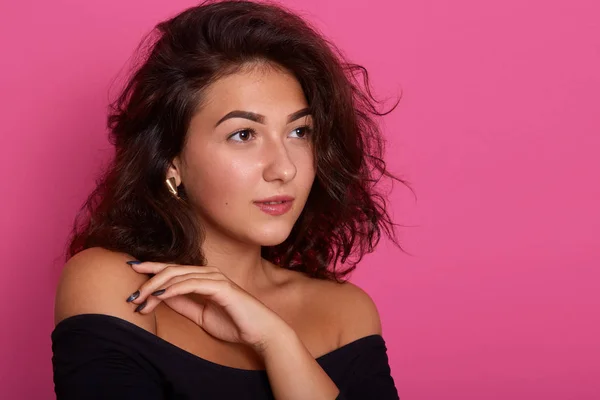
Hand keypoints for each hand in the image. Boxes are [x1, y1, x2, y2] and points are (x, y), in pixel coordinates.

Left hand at [125, 261, 285, 352]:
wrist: (259, 331)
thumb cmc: (234, 323)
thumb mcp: (200, 315)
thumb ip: (183, 304)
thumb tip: (160, 297)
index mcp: (204, 278)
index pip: (173, 270)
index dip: (151, 268)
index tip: (131, 270)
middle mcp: (208, 273)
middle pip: (171, 270)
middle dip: (148, 279)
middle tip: (131, 294)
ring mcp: (215, 278)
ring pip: (178, 276)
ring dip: (156, 287)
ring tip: (140, 299)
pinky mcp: (221, 287)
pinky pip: (192, 284)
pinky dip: (174, 289)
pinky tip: (160, 296)